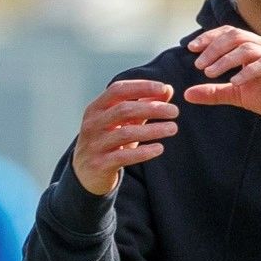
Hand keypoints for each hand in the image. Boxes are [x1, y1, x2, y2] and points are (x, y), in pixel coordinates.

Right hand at [72, 81, 179, 196]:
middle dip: (152, 108)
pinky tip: (160, 148)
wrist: (86, 173)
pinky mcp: (100, 164)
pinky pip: (124, 156)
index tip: (164, 88)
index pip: (118, 90)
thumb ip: (143, 105)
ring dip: (152, 130)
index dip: (141, 87)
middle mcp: (93, 123)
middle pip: (124, 110)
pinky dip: (144, 152)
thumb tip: (168, 89)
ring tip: (173, 128)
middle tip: (175, 111)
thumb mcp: (123, 122)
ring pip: (125, 133)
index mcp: (96, 108)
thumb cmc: (109, 141)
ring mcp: (95, 144)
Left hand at [183, 28, 260, 121]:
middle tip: (199, 64)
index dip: (209, 37)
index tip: (191, 48)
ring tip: (210, 73)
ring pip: (247, 48)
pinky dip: (247, 72)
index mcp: (252, 46)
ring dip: (226, 59)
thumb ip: (214, 92)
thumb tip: (187, 95)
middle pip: (235, 36)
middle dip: (214, 48)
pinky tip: (234, 82)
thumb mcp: (236, 94)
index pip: (228, 32)